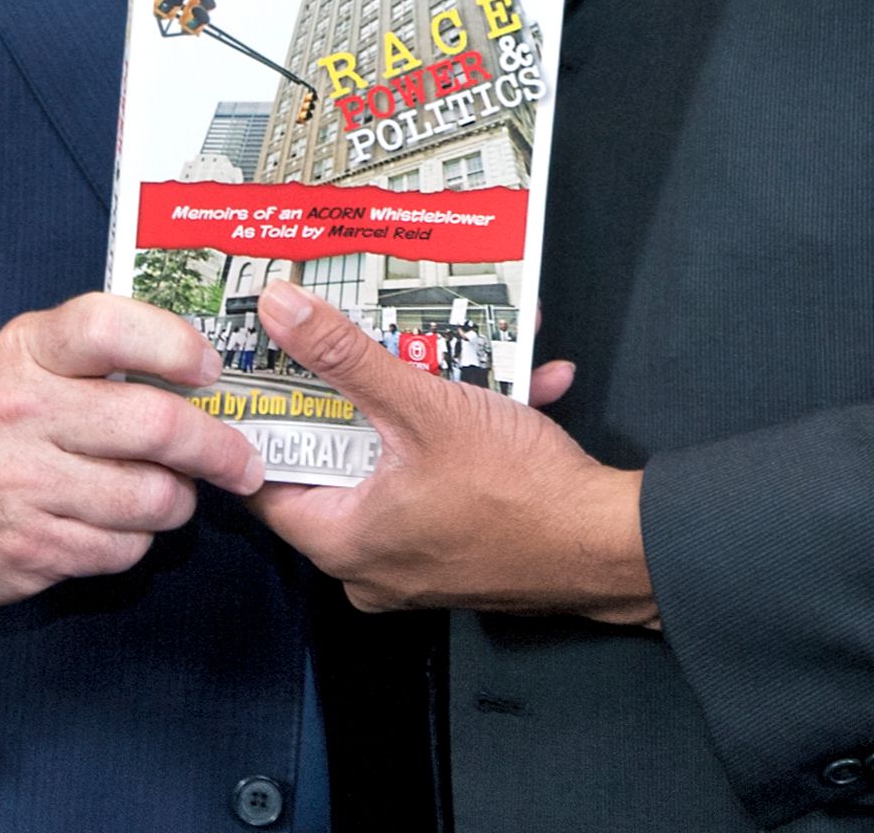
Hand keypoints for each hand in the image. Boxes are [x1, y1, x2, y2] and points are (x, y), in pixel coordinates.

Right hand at [0, 292, 264, 607]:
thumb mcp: (26, 358)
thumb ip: (99, 352)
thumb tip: (201, 365)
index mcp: (28, 350)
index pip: (110, 328)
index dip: (175, 344)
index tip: (210, 368)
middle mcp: (23, 412)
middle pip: (154, 426)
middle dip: (217, 447)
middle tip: (242, 458)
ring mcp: (23, 486)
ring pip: (150, 498)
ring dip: (179, 500)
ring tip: (174, 491)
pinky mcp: (29, 548)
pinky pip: (122, 549)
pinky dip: (138, 539)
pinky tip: (121, 522)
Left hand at [246, 282, 658, 625]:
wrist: (610, 543)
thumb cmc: (517, 492)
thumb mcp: (423, 408)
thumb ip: (345, 357)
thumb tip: (280, 311)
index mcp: (343, 541)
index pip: (264, 480)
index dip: (262, 420)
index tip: (262, 367)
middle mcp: (372, 562)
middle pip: (339, 461)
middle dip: (360, 390)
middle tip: (352, 337)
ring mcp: (419, 558)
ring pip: (403, 459)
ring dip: (432, 399)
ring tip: (452, 345)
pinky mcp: (464, 545)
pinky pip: (450, 476)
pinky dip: (476, 428)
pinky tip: (522, 379)